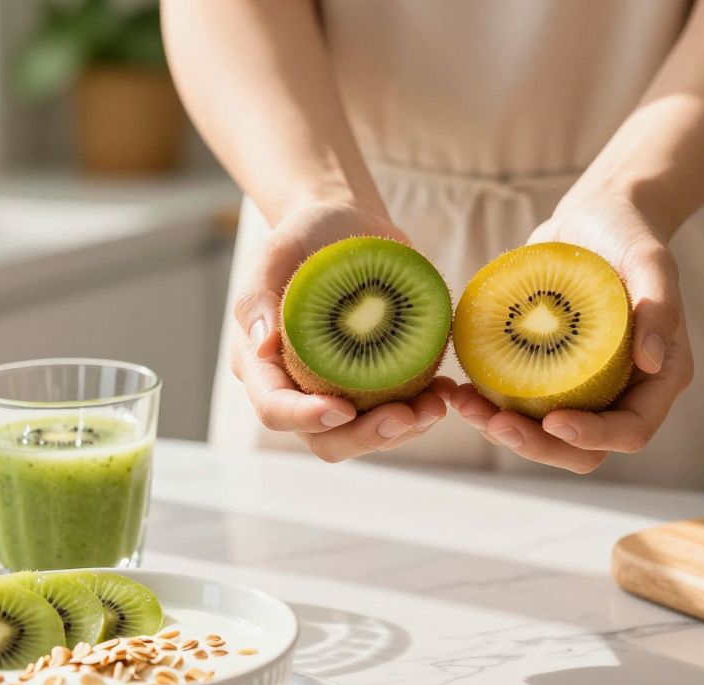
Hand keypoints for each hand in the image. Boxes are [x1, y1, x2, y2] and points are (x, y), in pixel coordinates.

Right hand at [230, 200, 453, 461]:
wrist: (345, 227)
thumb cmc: (304, 236)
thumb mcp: (275, 251)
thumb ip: (259, 295)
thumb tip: (262, 346)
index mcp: (262, 364)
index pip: (275, 409)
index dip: (305, 417)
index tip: (342, 408)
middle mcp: (297, 388)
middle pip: (325, 439)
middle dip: (365, 437)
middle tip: (405, 417)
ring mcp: (338, 390)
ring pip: (365, 435)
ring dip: (404, 430)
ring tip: (436, 404)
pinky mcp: (375, 384)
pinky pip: (396, 414)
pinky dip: (421, 410)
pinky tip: (443, 392)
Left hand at [449, 196, 693, 473]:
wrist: (594, 216)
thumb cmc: (629, 234)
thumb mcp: (651, 260)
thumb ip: (660, 306)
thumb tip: (653, 362)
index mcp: (659, 378)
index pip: (631, 430)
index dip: (593, 436)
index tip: (552, 421)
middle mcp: (622, 392)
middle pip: (583, 450)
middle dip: (537, 445)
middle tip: (493, 423)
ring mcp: (582, 388)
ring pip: (545, 436)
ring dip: (503, 431)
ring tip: (465, 405)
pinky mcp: (547, 375)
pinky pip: (519, 407)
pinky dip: (489, 406)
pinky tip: (459, 390)